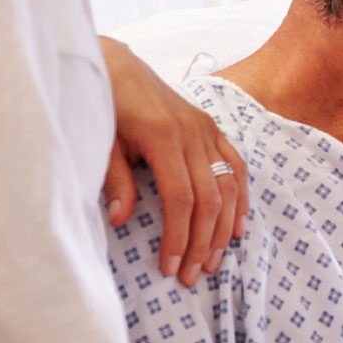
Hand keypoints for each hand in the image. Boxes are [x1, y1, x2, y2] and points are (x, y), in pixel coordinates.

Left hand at [99, 36, 245, 285]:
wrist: (117, 65)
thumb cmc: (103, 105)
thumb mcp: (101, 142)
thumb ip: (115, 181)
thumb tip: (122, 221)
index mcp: (163, 137)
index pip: (180, 198)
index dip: (178, 237)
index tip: (169, 267)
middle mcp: (193, 134)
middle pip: (209, 199)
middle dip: (201, 242)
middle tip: (191, 276)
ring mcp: (207, 131)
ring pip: (229, 186)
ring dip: (223, 229)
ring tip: (213, 262)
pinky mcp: (213, 129)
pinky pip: (237, 167)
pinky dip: (241, 199)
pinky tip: (237, 228)